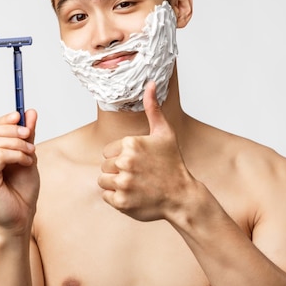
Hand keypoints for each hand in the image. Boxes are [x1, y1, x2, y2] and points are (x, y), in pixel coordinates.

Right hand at [0, 110, 38, 235]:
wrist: (22, 216)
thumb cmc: (22, 189)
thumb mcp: (27, 155)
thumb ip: (26, 135)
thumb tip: (29, 112)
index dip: (2, 120)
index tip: (20, 117)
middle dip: (10, 129)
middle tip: (29, 135)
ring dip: (17, 143)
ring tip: (32, 153)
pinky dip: (17, 154)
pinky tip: (28, 162)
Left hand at [98, 82, 193, 221]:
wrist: (181, 196)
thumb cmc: (172, 163)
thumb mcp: (164, 133)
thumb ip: (153, 108)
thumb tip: (150, 83)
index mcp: (130, 143)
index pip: (107, 151)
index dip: (120, 157)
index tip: (138, 162)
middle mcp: (125, 162)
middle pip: (104, 166)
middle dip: (118, 171)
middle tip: (138, 175)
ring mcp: (123, 183)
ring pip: (103, 181)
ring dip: (115, 184)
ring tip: (134, 185)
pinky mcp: (121, 202)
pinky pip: (106, 197)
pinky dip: (117, 198)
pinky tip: (133, 195)